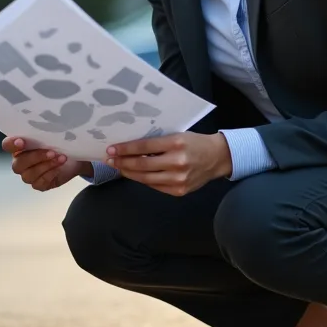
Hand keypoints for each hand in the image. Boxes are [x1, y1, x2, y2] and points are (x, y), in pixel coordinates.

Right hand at [3, 137, 88, 191]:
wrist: (74, 158)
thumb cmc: (61, 143)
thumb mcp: (53, 135)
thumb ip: (44, 131)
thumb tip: (47, 123)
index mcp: (19, 146)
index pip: (7, 145)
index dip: (11, 144)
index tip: (22, 142)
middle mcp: (20, 161)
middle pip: (18, 164)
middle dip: (35, 157)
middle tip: (51, 151)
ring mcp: (28, 175)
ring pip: (28, 175)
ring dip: (46, 166)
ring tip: (61, 158)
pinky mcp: (39, 184)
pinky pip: (39, 183)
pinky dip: (50, 174)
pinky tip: (59, 168)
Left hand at [104, 131, 231, 196]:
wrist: (217, 158)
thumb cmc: (194, 143)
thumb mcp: (177, 135)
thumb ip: (157, 142)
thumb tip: (130, 147)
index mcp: (176, 143)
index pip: (144, 147)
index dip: (125, 149)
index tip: (111, 149)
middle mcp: (177, 162)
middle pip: (142, 165)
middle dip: (122, 162)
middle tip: (109, 159)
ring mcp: (179, 179)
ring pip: (146, 178)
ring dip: (129, 173)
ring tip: (118, 167)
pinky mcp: (179, 191)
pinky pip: (155, 186)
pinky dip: (143, 180)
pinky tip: (134, 175)